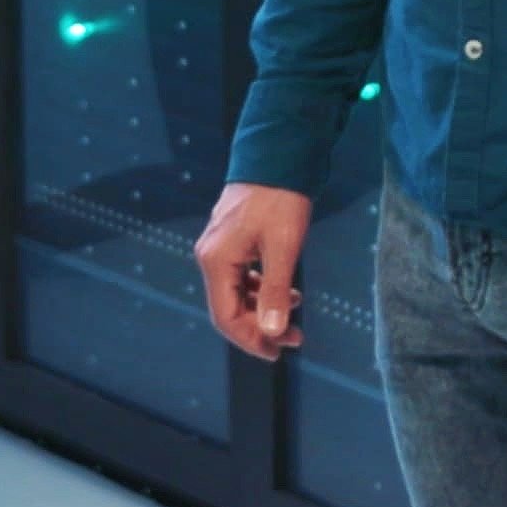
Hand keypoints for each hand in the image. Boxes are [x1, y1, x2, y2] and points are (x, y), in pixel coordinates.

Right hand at [195, 182, 311, 361]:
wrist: (278, 155)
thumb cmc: (280, 199)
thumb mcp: (283, 247)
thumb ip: (275, 291)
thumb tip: (272, 331)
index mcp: (216, 260)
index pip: (226, 316)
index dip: (250, 340)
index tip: (278, 352)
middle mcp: (211, 256)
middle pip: (229, 308)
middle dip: (260, 328)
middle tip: (294, 339)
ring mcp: (219, 247)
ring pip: (236, 293)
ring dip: (263, 309)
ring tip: (296, 316)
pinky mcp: (232, 240)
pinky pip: (242, 276)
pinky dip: (262, 289)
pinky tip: (288, 292)